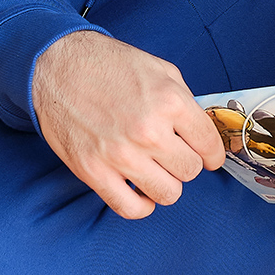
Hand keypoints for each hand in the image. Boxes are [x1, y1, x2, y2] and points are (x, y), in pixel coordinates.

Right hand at [32, 29, 224, 217]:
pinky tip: (140, 188)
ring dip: (166, 184)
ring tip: (158, 170)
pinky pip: (131, 209)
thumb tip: (200, 130)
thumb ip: (184, 100)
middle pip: (190, 170)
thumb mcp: (160, 70)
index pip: (208, 143)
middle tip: (176, 154)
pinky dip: (142, 204)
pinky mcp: (95, 173)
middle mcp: (149, 131)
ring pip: (168, 193)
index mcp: (170, 101)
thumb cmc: (110, 65)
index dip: (214, 152)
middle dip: (187, 163)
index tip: (210, 156)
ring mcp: (122, 155)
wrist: (61, 68)